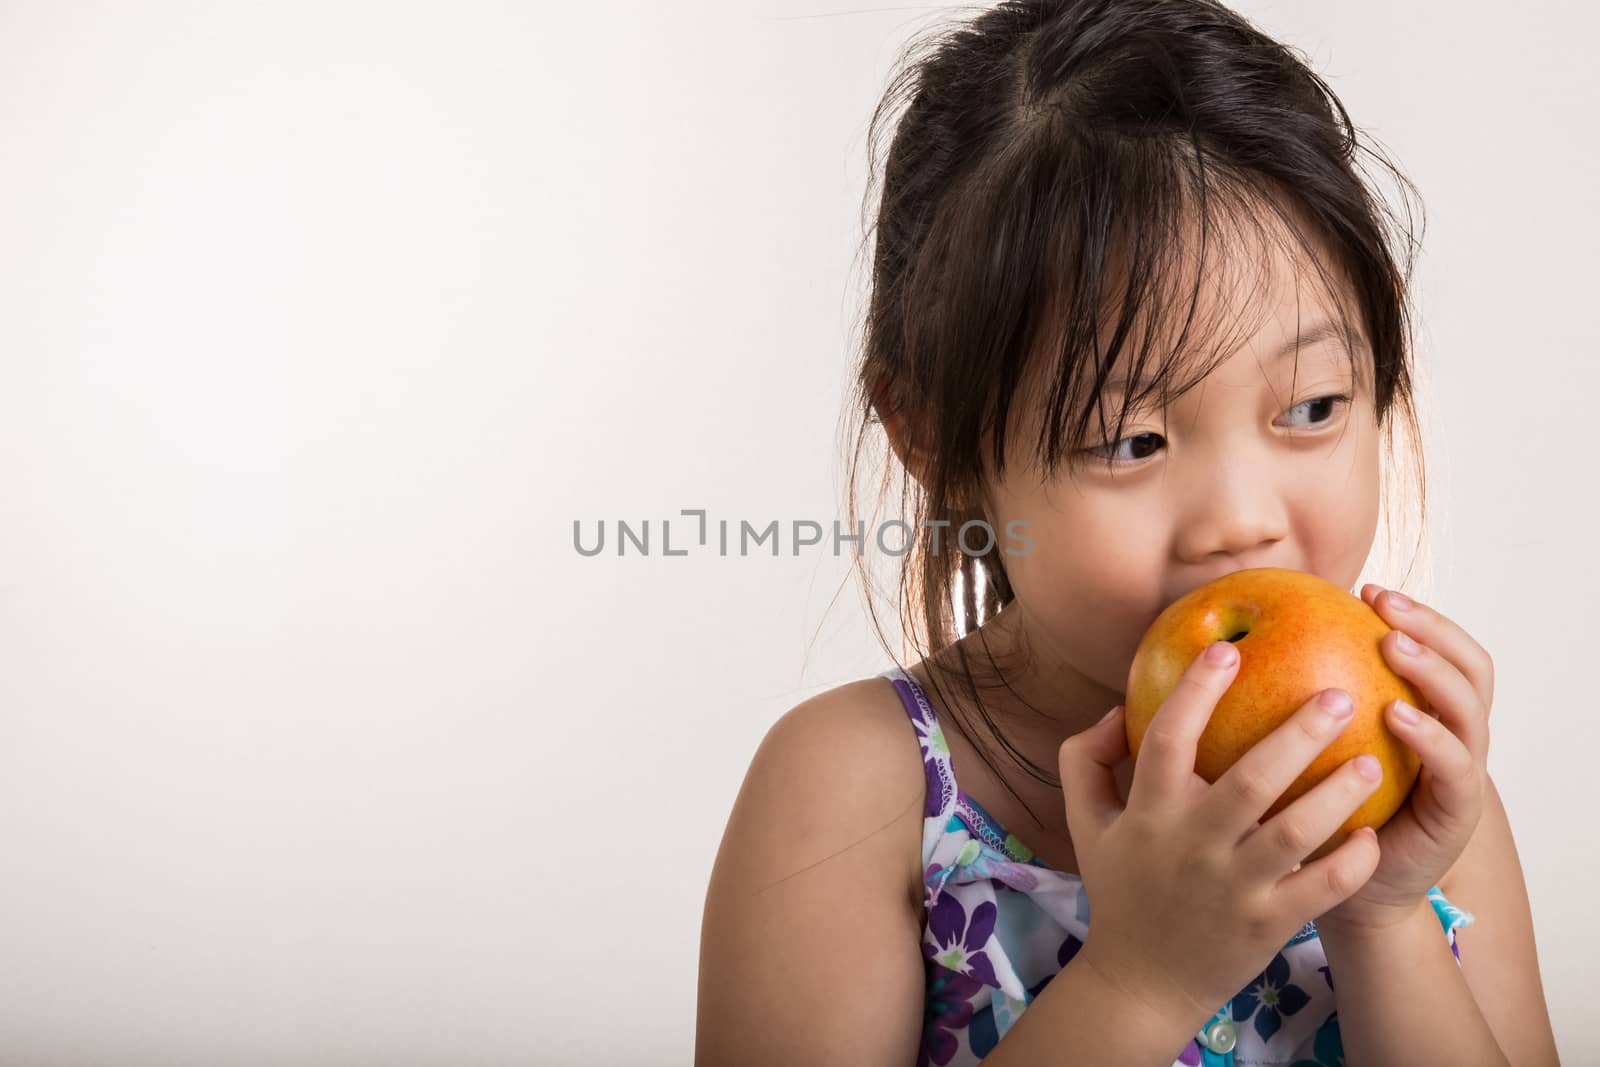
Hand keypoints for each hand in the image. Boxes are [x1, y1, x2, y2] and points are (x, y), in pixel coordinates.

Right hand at [1060, 640, 1382, 1021]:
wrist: (1141, 980)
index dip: (1195, 691)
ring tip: (1371, 761)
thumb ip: (1085, 756)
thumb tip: (1119, 706)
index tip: (1227, 650)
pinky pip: (1321, 889)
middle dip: (1298, 734)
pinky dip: (1351, 863)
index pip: (1168, 738)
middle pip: (1251, 780)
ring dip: (1337, 794)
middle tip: (1338, 696)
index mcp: (1149, 811)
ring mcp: (1234, 887)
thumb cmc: (1120, 887)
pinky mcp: (1269, 923)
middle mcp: (1193, 844)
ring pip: (1296, 833)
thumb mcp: (1085, 820)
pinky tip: (1372, 834)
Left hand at [1317, 584, 1491, 934]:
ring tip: (1393, 647)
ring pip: (1470, 709)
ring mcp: (1462, 773)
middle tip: (1384, 605)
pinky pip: (1454, 767)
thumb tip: (1232, 638)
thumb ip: (1296, 697)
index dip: (1413, 613)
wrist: (1340, 892)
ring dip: (1433, 672)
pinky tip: (1394, 715)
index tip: (1364, 587)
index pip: (1438, 647)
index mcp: (1423, 713)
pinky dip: (1430, 736)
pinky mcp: (1458, 813)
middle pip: (1469, 666)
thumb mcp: (1307, 747)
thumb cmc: (1313, 811)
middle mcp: (1453, 736)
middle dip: (1432, 628)